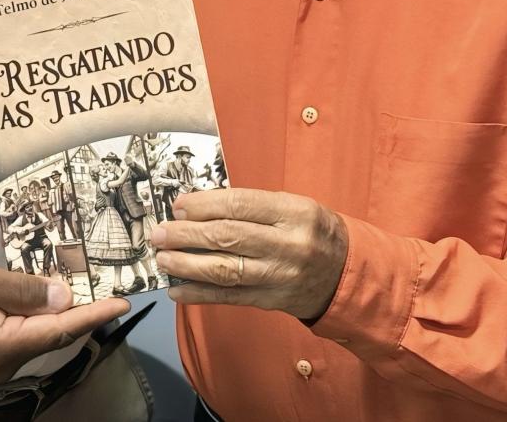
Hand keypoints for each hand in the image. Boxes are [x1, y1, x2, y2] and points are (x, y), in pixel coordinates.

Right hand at [0, 246, 126, 383]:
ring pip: (41, 331)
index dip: (94, 313)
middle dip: (85, 309)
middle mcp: (2, 360)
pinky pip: (25, 329)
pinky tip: (58, 294)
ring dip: (65, 308)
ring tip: (95, 284)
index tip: (124, 301)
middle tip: (115, 283)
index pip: (59, 329)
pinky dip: (43, 311)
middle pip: (54, 333)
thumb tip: (64, 297)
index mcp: (0, 346)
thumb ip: (20, 288)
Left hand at [150, 189, 347, 321]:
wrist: (346, 273)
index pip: (241, 205)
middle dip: (187, 234)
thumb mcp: (294, 206)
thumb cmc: (312, 231)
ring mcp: (279, 276)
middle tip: (160, 232)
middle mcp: (288, 245)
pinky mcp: (271, 302)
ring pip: (226, 270)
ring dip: (187, 264)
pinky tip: (177, 289)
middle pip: (228, 237)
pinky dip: (200, 294)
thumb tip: (199, 208)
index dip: (205, 205)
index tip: (179, 206)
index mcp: (294, 213)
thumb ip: (252, 206)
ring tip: (162, 258)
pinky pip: (230, 298)